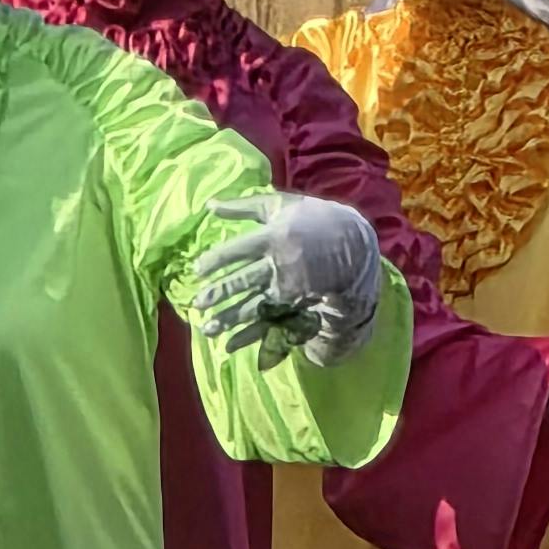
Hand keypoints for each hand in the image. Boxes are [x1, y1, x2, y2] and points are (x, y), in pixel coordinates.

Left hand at [190, 193, 385, 369]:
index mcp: (274, 236)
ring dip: (229, 320)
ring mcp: (290, 287)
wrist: (353, 244)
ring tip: (206, 329)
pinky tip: (230, 344)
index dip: (215, 261)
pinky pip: (270, 322)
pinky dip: (250, 336)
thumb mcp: (280, 204)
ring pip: (254, 306)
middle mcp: (280, 264)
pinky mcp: (298, 304)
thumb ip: (244, 206)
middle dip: (218, 294)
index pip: (237, 250)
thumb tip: (208, 205)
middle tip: (196, 304)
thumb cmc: (311, 218)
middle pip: (243, 281)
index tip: (196, 270)